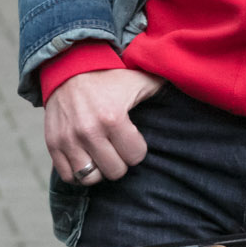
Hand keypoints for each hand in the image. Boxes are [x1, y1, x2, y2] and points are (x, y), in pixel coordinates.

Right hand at [45, 67, 165, 184]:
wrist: (68, 68)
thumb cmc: (108, 77)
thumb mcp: (138, 79)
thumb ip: (162, 87)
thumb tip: (193, 83)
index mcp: (113, 118)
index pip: (135, 157)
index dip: (137, 149)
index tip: (132, 140)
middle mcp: (89, 131)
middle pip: (115, 171)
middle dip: (120, 162)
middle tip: (117, 149)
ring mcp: (68, 140)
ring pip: (90, 178)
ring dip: (99, 169)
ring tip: (101, 156)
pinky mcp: (52, 144)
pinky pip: (68, 176)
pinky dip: (77, 173)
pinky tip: (86, 159)